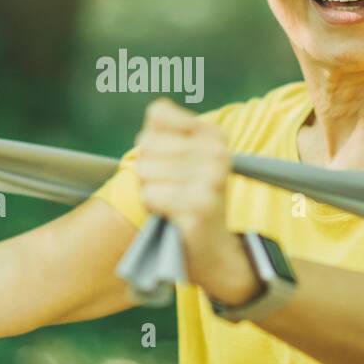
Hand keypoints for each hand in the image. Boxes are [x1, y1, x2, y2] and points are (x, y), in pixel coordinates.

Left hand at [134, 98, 257, 305]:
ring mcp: (211, 178)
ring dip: (151, 190)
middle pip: (146, 144)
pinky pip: (151, 194)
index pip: (158, 114)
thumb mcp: (181, 158)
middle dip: (149, 169)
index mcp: (214, 134)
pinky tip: (173, 216)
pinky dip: (154, 208)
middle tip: (171, 188)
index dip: (151, 139)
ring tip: (173, 202)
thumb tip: (149, 127)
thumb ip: (162, 133)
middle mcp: (218, 152)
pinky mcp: (199, 205)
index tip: (169, 160)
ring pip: (145, 170)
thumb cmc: (188, 199)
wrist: (214, 249)